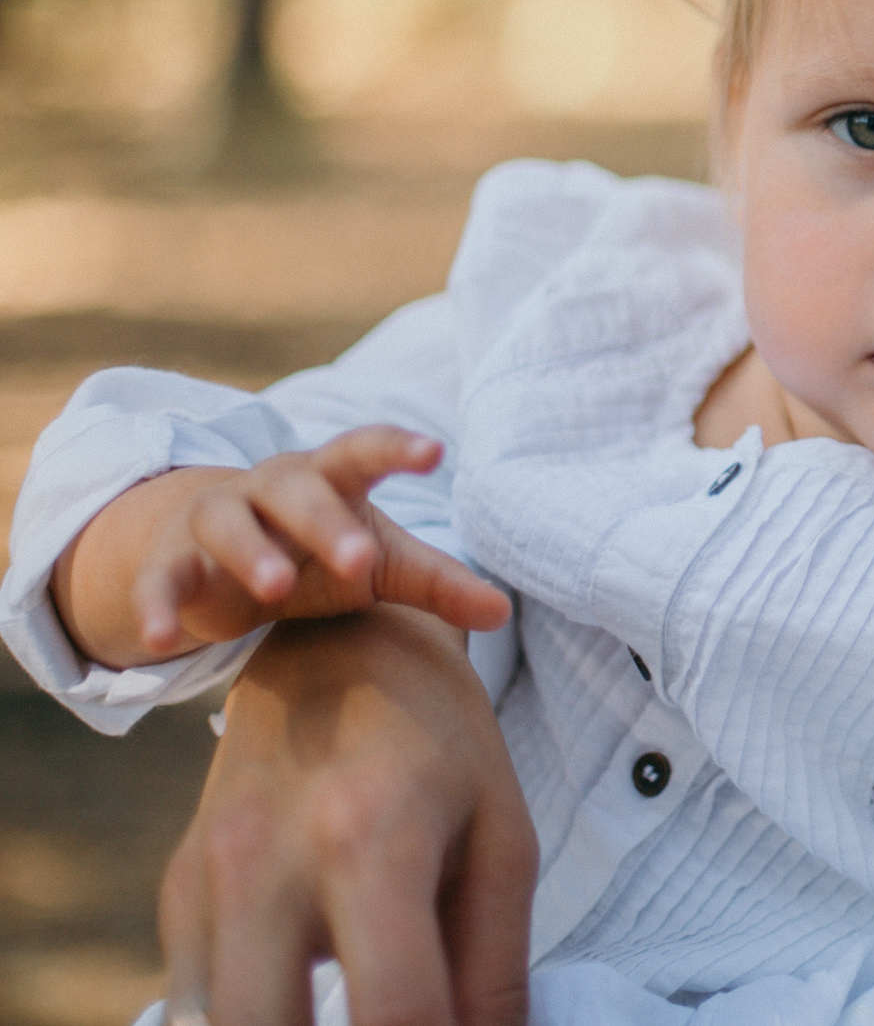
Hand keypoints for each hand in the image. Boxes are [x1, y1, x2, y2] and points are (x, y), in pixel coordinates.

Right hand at [56, 426, 511, 667]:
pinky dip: (159, 604)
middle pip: (298, 491)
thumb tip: (504, 611)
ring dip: (251, 553)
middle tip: (361, 559)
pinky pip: (163, 579)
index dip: (398, 447)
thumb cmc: (321, 550)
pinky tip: (163, 637)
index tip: (435, 451)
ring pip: (228, 523)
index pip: (365, 450)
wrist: (220, 558)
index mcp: (331, 477)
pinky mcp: (172, 563)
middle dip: (327, 521)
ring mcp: (217, 520)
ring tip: (277, 588)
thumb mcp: (380, 565)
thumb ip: (437, 582)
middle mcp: (272, 488)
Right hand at [160, 607, 535, 1025]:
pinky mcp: (177, 891)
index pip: (397, 1012)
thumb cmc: (441, 745)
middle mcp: (267, 863)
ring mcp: (207, 879)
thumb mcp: (501, 841)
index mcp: (371, 840)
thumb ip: (495, 965)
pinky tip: (305, 995)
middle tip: (395, 1023)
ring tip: (355, 1010)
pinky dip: (251, 1014)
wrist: (339, 646)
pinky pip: (198, 1002)